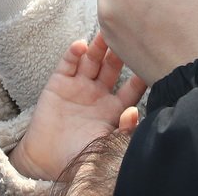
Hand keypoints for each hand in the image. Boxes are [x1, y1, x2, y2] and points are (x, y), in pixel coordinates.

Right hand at [9, 33, 146, 181]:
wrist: (46, 163)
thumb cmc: (80, 158)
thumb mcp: (107, 147)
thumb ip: (124, 132)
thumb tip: (135, 112)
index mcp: (114, 109)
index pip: (132, 88)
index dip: (141, 76)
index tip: (151, 61)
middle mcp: (98, 94)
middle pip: (112, 68)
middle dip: (120, 53)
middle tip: (128, 37)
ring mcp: (78, 87)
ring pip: (92, 60)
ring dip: (98, 47)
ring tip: (106, 34)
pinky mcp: (58, 83)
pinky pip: (68, 63)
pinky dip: (73, 53)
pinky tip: (81, 45)